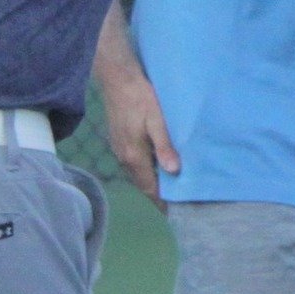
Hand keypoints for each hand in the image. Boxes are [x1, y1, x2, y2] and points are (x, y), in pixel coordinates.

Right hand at [100, 67, 179, 208]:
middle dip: (157, 195)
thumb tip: (174, 171)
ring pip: (137, 173)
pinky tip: (156, 165)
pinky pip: (134, 163)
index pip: (148, 187)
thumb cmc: (141, 97)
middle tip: (175, 202)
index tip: (172, 213)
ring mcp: (119, 149)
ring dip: (151, 182)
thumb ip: (164, 145)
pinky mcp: (120, 141)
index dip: (160, 201)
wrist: (119, 80)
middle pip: (142, 183)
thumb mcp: (158, 119)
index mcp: (134, 156)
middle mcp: (124, 157)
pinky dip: (145, 170)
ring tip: (169, 187)